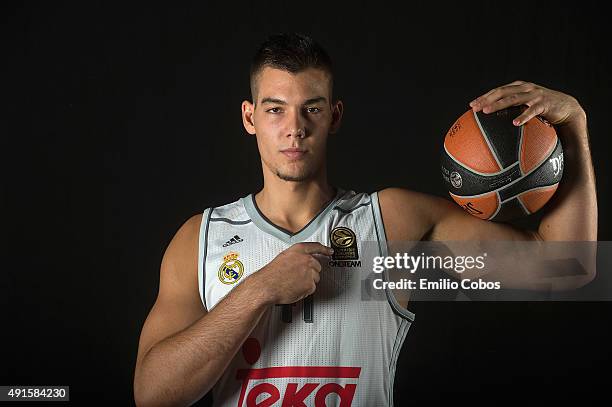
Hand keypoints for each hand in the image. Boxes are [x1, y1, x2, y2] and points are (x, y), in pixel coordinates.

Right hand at [251, 242, 333, 304]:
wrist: (267, 286)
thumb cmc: (271, 274)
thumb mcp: (283, 258)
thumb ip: (296, 257)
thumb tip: (302, 261)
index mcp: (299, 250)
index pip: (316, 247)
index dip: (325, 249)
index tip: (330, 251)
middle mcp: (306, 259)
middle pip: (317, 266)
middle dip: (310, 272)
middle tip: (297, 277)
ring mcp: (309, 272)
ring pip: (315, 278)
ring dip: (307, 282)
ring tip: (294, 282)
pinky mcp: (310, 284)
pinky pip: (312, 288)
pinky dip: (305, 290)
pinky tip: (295, 288)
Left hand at [469, 80, 585, 126]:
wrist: (567, 107)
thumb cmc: (542, 108)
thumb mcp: (525, 105)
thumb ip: (512, 109)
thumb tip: (493, 124)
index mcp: (518, 87)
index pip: (498, 90)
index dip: (484, 96)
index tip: (471, 105)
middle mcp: (525, 88)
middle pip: (502, 92)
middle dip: (487, 99)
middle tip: (475, 108)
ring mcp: (535, 94)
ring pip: (513, 98)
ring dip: (499, 104)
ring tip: (487, 111)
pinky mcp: (545, 103)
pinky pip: (532, 110)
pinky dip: (523, 116)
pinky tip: (515, 123)